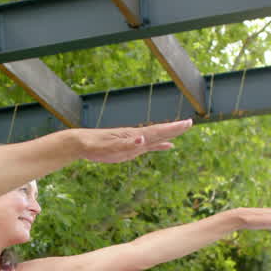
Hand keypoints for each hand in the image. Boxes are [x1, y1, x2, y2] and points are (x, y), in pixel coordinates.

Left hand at [71, 120, 193, 163]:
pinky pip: (148, 146)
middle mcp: (136, 136)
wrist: (81, 144)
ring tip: (182, 131)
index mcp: (133, 135)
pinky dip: (159, 146)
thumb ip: (127, 144)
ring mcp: (133, 141)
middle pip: (159, 132)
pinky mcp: (129, 147)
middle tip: (190, 123)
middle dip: (175, 129)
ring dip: (169, 135)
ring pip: (156, 137)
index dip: (172, 128)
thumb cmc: (94, 146)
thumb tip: (142, 138)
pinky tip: (167, 146)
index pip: (157, 131)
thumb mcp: (110, 147)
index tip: (187, 123)